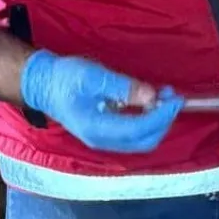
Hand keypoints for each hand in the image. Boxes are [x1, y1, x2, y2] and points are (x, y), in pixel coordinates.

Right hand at [19, 50, 183, 152]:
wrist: (42, 84)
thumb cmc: (65, 78)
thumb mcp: (94, 77)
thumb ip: (123, 87)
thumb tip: (151, 95)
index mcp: (96, 128)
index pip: (138, 130)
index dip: (161, 116)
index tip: (176, 99)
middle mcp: (101, 140)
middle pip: (144, 141)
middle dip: (163, 120)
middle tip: (173, 97)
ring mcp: (103, 139)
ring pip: (140, 139)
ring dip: (157, 120)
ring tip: (165, 96)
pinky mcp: (106, 132)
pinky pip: (133, 132)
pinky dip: (148, 120)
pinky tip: (151, 101)